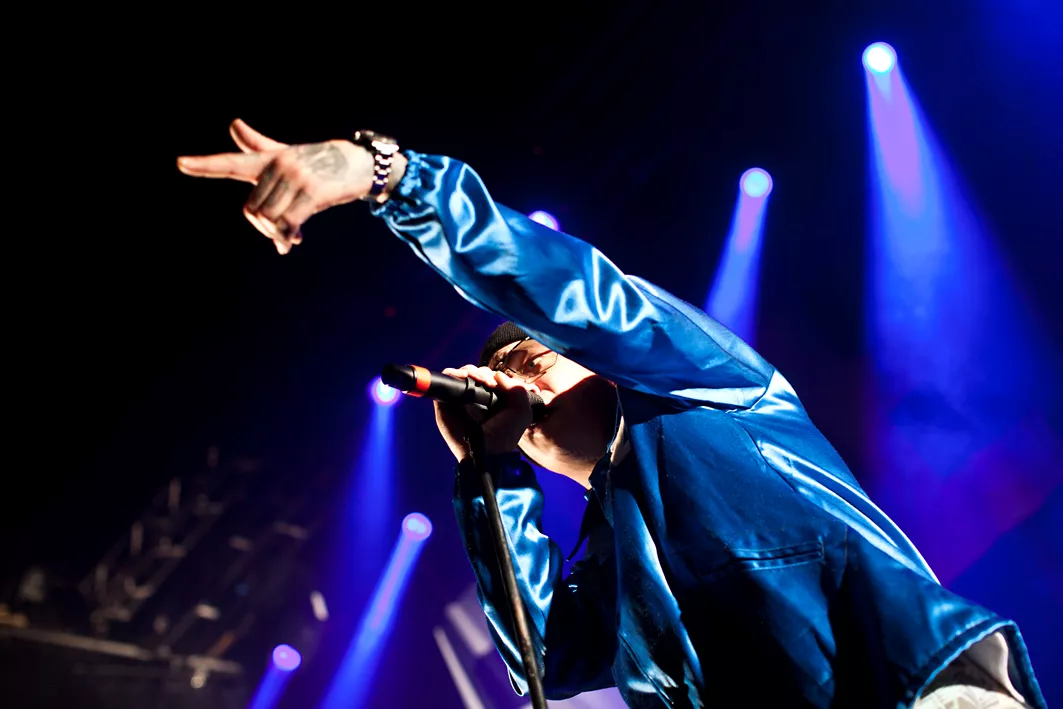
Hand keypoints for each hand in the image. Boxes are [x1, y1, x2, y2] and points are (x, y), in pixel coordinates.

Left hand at [177, 119, 402, 253]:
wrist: (361, 163)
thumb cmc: (323, 160)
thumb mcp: (289, 153)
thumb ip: (259, 146)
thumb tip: (233, 123)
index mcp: (269, 159)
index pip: (232, 161)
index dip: (205, 164)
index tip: (181, 163)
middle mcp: (279, 166)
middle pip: (253, 209)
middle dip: (263, 226)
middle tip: (280, 234)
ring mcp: (296, 178)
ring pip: (270, 218)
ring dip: (278, 235)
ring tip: (291, 238)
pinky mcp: (313, 193)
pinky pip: (289, 223)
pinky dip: (289, 236)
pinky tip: (296, 240)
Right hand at [434, 366, 537, 460]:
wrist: (488, 451)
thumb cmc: (505, 435)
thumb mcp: (522, 412)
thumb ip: (517, 389)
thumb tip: (498, 375)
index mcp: (492, 400)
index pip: (490, 377)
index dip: (494, 376)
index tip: (499, 383)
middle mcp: (474, 399)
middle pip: (475, 373)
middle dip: (484, 373)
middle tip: (490, 383)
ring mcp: (459, 401)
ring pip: (461, 374)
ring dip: (472, 371)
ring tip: (481, 381)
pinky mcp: (446, 404)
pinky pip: (446, 379)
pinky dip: (454, 373)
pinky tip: (465, 377)